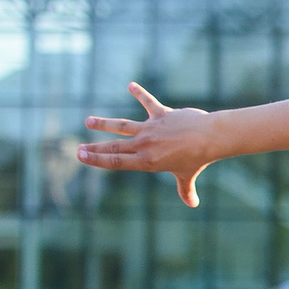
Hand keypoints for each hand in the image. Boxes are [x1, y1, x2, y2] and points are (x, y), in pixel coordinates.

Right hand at [77, 83, 220, 207]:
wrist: (210, 138)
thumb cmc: (198, 159)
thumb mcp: (187, 176)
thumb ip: (185, 190)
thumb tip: (192, 204)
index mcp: (148, 162)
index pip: (117, 162)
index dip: (97, 160)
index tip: (82, 156)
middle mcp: (145, 145)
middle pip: (114, 147)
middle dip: (95, 148)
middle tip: (78, 148)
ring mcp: (151, 129)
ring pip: (122, 125)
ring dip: (104, 123)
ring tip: (88, 121)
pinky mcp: (161, 115)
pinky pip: (148, 102)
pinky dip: (140, 93)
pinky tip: (131, 85)